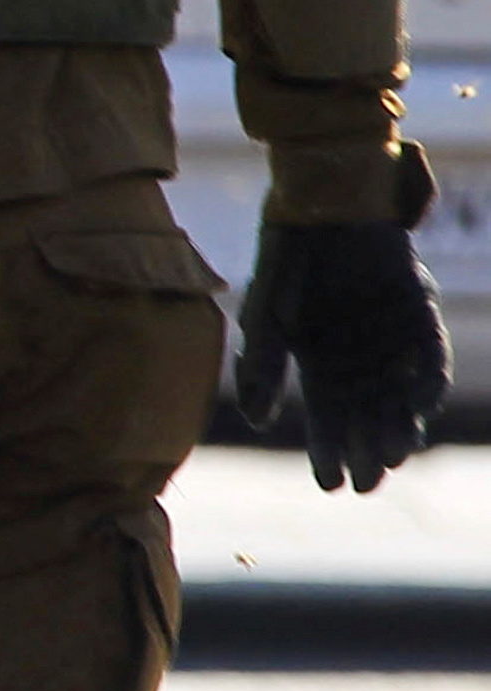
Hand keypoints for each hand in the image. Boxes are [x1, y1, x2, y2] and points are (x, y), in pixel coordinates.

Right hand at [238, 212, 448, 494]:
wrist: (324, 205)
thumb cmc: (287, 260)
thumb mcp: (266, 318)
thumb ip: (264, 367)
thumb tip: (260, 422)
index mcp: (321, 364)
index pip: (327, 420)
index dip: (328, 452)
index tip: (328, 485)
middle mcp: (361, 360)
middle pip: (369, 419)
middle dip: (368, 452)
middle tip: (368, 481)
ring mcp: (393, 342)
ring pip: (403, 401)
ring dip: (401, 429)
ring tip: (392, 456)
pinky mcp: (422, 319)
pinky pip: (431, 363)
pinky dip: (425, 387)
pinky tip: (414, 409)